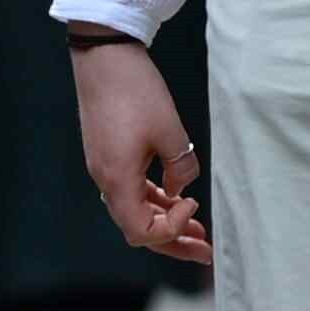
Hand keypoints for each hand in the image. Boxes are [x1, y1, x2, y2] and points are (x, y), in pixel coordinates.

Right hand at [73, 40, 208, 264]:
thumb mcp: (171, 131)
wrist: (103, 59)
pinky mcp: (108, 157)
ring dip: (167, 222)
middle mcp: (106, 181)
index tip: (194, 203)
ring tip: (200, 229)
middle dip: (174, 242)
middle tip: (207, 251)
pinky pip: (131, 190)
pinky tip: (177, 198)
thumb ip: (181, 167)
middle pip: (138, 229)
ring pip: (135, 210)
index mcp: (118, 180)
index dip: (172, 229)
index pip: (142, 232)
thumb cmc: (136, 92)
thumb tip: (181, 188)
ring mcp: (104, 169)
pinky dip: (155, 200)